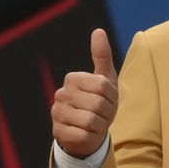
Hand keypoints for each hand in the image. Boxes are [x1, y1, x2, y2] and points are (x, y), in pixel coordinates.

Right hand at [52, 28, 118, 158]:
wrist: (91, 130)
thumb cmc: (100, 103)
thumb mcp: (106, 79)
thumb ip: (102, 55)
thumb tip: (98, 31)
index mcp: (73, 78)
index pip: (103, 86)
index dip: (111, 96)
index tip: (107, 99)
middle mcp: (61, 94)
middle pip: (98, 104)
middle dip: (107, 112)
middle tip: (102, 114)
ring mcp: (57, 113)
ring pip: (91, 120)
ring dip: (100, 125)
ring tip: (95, 123)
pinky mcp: (58, 132)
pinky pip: (84, 135)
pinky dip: (91, 136)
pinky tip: (86, 133)